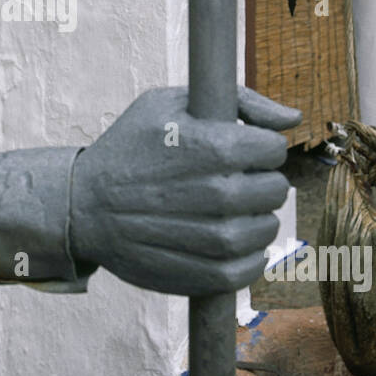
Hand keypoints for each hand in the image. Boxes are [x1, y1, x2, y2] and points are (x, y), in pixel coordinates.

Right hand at [69, 86, 299, 296]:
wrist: (82, 206)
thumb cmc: (128, 148)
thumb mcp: (168, 102)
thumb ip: (239, 99)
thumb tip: (293, 119)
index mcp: (215, 147)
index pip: (273, 149)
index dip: (255, 148)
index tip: (232, 152)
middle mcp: (219, 193)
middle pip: (275, 188)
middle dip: (256, 182)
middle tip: (225, 182)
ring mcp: (213, 239)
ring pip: (268, 227)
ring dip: (253, 218)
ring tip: (221, 211)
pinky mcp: (206, 276)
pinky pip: (252, 267)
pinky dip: (247, 256)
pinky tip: (223, 241)